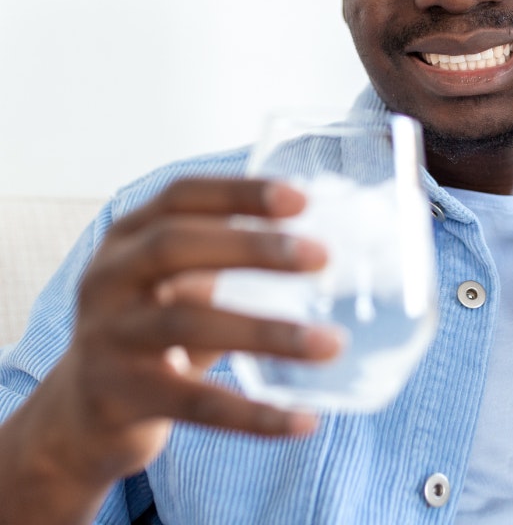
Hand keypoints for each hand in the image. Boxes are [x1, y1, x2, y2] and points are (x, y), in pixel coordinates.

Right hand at [33, 177, 341, 494]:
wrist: (81, 410)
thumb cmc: (152, 325)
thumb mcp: (176, 278)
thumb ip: (226, 253)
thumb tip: (319, 239)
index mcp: (128, 237)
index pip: (181, 197)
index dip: (238, 192)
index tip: (300, 199)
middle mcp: (108, 278)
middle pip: (174, 247)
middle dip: (251, 247)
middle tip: (321, 256)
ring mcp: (107, 338)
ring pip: (187, 326)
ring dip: (267, 333)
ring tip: (331, 344)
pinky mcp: (118, 398)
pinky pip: (194, 405)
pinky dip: (253, 415)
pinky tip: (303, 419)